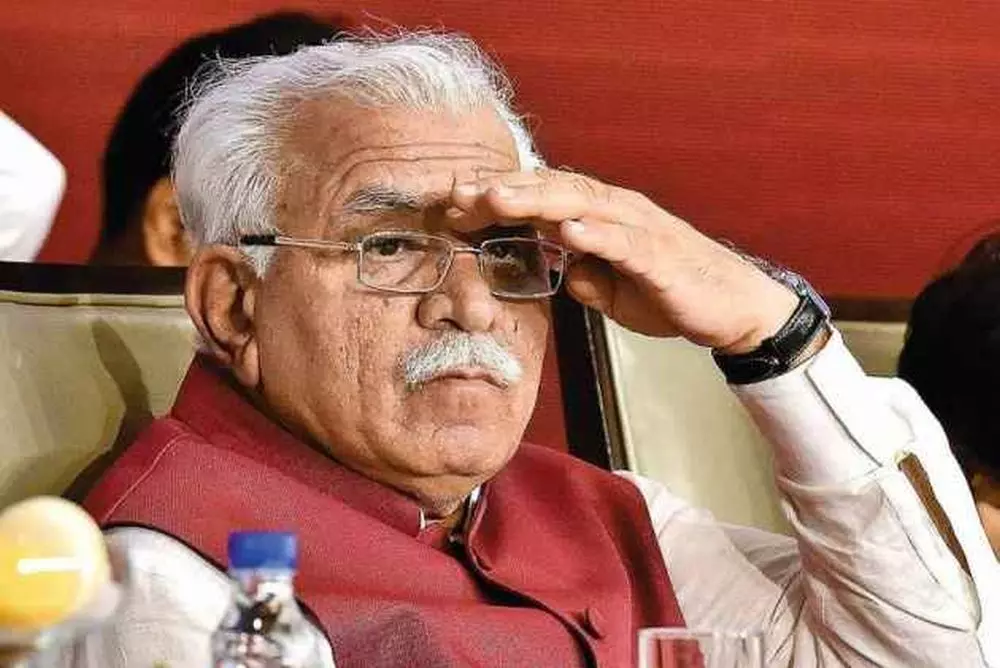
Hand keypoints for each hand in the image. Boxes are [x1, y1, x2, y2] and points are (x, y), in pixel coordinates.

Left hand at [449, 169, 797, 352]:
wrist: (730, 306)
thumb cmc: (670, 292)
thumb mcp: (612, 290)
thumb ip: (583, 277)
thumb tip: (559, 273)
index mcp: (599, 217)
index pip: (542, 198)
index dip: (498, 197)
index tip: (454, 204)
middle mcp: (616, 211)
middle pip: (553, 190)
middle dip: (504, 190)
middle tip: (459, 194)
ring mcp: (639, 229)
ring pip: (582, 204)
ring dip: (537, 200)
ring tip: (498, 199)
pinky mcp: (660, 255)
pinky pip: (625, 240)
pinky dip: (595, 233)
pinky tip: (568, 231)